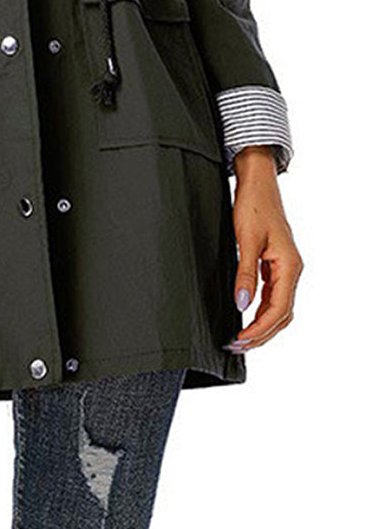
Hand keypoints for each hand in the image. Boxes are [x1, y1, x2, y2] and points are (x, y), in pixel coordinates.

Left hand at [224, 146, 303, 353]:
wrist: (257, 183)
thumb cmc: (253, 206)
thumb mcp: (246, 240)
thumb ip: (245, 274)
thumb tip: (242, 304)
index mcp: (289, 266)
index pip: (279, 309)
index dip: (260, 328)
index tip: (240, 339)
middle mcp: (291, 270)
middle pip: (282, 314)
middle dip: (261, 333)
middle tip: (237, 346)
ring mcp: (284, 267)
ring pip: (279, 306)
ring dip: (262, 324)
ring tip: (240, 337)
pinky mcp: (275, 263)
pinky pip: (273, 294)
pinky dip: (262, 309)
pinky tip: (246, 315)